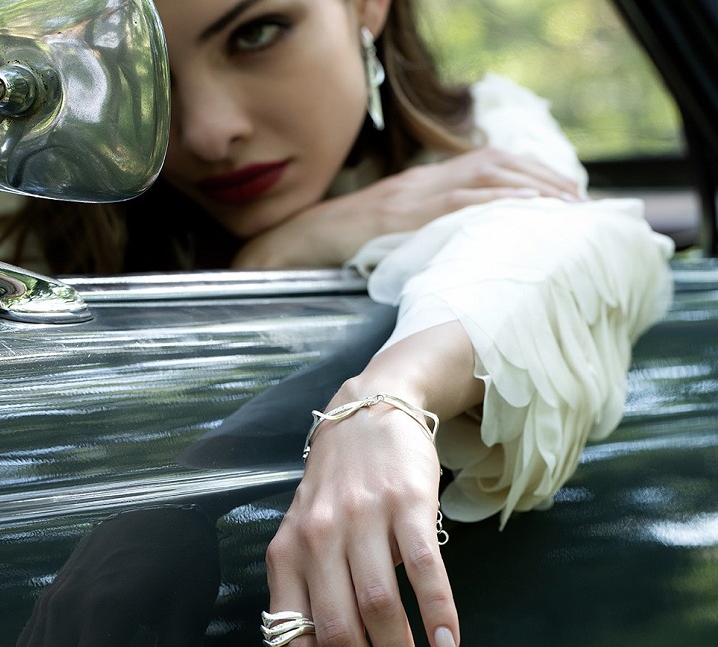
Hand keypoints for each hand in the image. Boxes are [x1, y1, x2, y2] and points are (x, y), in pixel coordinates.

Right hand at [232, 147, 582, 268]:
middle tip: (576, 202)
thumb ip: (422, 241)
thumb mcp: (388, 240)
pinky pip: (456, 205)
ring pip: (482, 178)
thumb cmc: (336, 252)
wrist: (290, 247)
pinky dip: (495, 206)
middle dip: (540, 179)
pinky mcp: (398, 217)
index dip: (525, 176)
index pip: (482, 167)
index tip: (559, 196)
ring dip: (529, 189)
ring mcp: (409, 198)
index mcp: (417, 187)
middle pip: (493, 165)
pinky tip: (524, 213)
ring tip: (564, 207)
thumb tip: (458, 261)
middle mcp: (418, 184)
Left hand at [264, 322, 481, 646]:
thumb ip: (311, 604)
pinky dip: (435, 606)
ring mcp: (362, 517)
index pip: (287, 635)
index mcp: (286, 555)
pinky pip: (421, 562)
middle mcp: (318, 539)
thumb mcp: (307, 540)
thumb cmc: (334, 490)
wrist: (367, 411)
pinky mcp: (405, 500)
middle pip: (339, 633)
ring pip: (379, 607)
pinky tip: (447, 645)